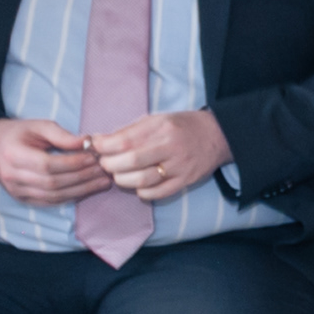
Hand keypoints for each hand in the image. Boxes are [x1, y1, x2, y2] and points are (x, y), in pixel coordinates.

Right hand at [0, 117, 107, 204]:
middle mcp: (12, 176)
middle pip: (52, 182)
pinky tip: (89, 190)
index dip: (73, 163)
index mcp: (13, 155)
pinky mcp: (23, 199)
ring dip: (82, 190)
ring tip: (103, 182)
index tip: (95, 157)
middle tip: (106, 171)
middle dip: (82, 178)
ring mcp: (17, 191)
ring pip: (53, 196)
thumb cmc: (19, 133)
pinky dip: (72, 197)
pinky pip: (50, 202)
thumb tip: (88, 142)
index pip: (47, 164)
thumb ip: (62, 135)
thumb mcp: (38, 126)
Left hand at [87, 109, 229, 203]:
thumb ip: (129, 131)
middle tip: (105, 163)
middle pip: (130, 161)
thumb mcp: (156, 119)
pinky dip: (141, 192)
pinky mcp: (185, 181)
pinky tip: (138, 185)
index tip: (95, 147)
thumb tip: (99, 141)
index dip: (103, 147)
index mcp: (161, 127)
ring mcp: (179, 166)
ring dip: (122, 180)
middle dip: (109, 165)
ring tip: (119, 175)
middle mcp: (170, 147)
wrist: (218, 135)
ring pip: (141, 180)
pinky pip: (155, 194)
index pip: (124, 140)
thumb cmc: (181, 126)